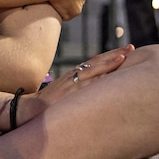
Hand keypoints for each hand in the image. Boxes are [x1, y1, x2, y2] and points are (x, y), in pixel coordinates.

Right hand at [14, 45, 132, 125]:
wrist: (27, 110)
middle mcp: (73, 76)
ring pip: (93, 70)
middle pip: (97, 62)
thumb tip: (93, 92)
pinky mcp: (68, 93)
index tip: (125, 51)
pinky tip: (109, 75)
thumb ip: (77, 90)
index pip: (94, 62)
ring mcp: (71, 84)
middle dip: (115, 54)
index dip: (110, 56)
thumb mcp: (64, 94)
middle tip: (131, 47)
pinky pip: (86, 84)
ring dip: (109, 62)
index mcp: (73, 76)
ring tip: (124, 55)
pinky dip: (98, 78)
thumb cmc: (46, 105)